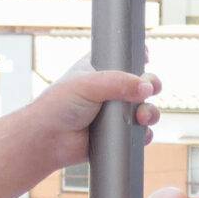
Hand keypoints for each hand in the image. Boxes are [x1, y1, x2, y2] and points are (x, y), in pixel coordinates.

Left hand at [33, 67, 160, 167]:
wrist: (47, 140)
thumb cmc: (58, 106)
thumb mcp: (88, 84)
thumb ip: (118, 82)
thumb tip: (147, 88)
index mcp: (99, 70)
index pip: (124, 57)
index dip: (138, 57)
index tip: (146, 58)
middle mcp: (110, 90)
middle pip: (142, 83)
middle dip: (151, 85)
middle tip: (150, 89)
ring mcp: (114, 113)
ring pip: (145, 108)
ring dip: (150, 112)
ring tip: (142, 117)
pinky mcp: (117, 135)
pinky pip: (140, 133)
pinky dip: (145, 133)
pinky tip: (140, 132)